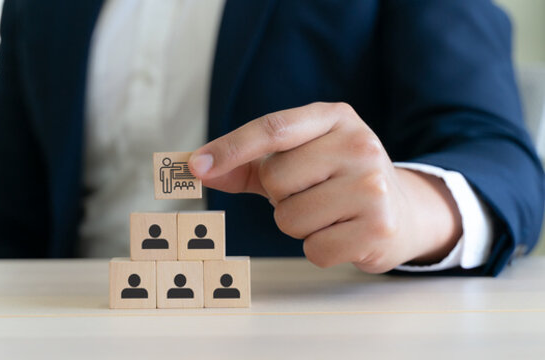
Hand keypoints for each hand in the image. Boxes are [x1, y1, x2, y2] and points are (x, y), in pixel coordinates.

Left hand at [188, 102, 461, 272]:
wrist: (404, 210)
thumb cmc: (335, 181)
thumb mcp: (296, 160)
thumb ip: (245, 164)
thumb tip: (197, 168)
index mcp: (334, 118)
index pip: (272, 128)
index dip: (230, 148)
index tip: (195, 166)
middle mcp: (358, 144)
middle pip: (275, 179)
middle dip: (280, 196)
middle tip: (311, 194)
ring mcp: (372, 185)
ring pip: (289, 218)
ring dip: (298, 225)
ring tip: (327, 214)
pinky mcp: (379, 227)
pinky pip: (314, 249)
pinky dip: (318, 249)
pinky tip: (342, 233)